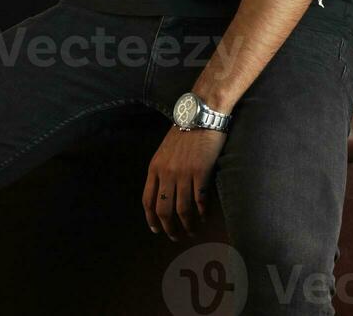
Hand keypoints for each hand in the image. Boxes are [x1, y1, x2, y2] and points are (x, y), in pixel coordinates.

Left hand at [142, 124, 227, 240]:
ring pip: (182, 210)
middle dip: (169, 228)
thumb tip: (164, 192)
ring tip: (192, 231)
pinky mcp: (200, 172)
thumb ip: (162, 170)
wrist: (200, 115)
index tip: (156, 230)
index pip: (147, 200)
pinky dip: (202, 213)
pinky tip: (204, 217)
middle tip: (176, 237)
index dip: (151, 218)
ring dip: (188, 225)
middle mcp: (166, 173)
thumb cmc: (184, 131)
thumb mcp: (165, 150)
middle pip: (163, 210)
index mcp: (154, 167)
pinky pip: (199, 201)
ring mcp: (183, 173)